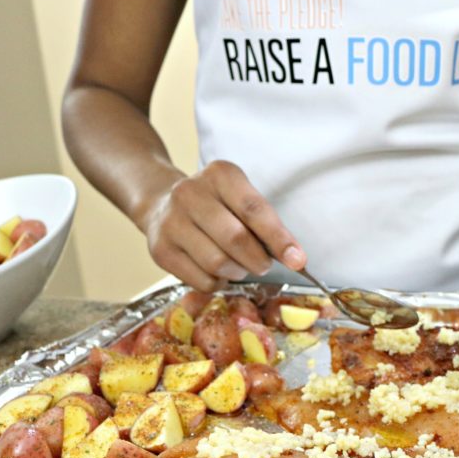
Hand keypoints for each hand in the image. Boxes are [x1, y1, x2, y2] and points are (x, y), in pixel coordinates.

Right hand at [139, 160, 306, 291]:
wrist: (160, 204)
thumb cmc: (215, 205)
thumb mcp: (239, 197)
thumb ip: (264, 222)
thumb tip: (293, 257)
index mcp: (219, 175)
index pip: (254, 209)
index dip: (279, 238)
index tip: (298, 260)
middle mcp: (190, 193)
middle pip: (235, 239)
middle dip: (259, 260)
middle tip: (264, 264)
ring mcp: (171, 222)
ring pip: (217, 263)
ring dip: (238, 272)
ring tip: (240, 265)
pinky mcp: (160, 250)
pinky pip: (201, 280)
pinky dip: (219, 282)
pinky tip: (219, 271)